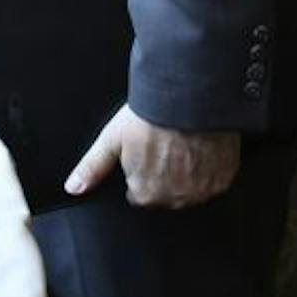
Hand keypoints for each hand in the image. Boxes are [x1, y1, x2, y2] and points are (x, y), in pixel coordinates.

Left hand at [64, 104, 241, 209]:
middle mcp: (176, 199)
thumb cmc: (149, 116)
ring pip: (190, 191)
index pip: (139, 195)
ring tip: (181, 147)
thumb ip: (93, 167)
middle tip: (163, 147)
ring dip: (185, 175)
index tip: (145, 153)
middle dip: (162, 177)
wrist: (190, 97)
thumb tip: (73, 188)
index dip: (140, 173)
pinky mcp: (223, 178)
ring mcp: (202, 190)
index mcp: (146, 195)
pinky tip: (200, 149)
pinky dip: (207, 170)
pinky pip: (213, 181)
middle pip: (165, 195)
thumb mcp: (113, 139)